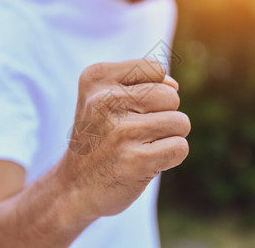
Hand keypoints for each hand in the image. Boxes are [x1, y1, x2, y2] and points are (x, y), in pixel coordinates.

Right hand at [57, 58, 190, 217]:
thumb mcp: (103, 97)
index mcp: (97, 78)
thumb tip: (174, 86)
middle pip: (171, 96)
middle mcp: (106, 100)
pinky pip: (180, 147)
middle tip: (136, 132)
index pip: (155, 68)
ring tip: (140, 146)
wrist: (74, 186)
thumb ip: (142, 81)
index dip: (153, 91)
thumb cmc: (99, 137)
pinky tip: (145, 163)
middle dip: (163, 115)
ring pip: (180, 122)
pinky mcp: (136, 159)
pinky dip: (170, 157)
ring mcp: (121, 131)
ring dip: (168, 137)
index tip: (129, 110)